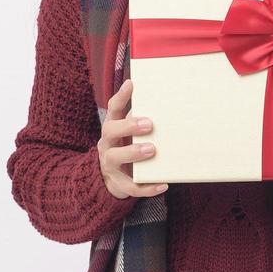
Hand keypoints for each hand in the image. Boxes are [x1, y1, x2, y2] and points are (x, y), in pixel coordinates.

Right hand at [98, 78, 168, 199]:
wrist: (111, 179)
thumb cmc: (126, 147)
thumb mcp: (130, 133)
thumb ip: (140, 120)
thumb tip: (165, 102)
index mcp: (112, 127)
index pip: (113, 109)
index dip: (121, 96)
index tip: (131, 84)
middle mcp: (107, 144)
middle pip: (110, 131)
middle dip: (129, 126)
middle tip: (149, 124)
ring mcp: (110, 164)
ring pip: (116, 158)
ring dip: (133, 153)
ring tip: (151, 150)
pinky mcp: (118, 183)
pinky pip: (131, 186)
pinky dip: (147, 187)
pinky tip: (163, 184)